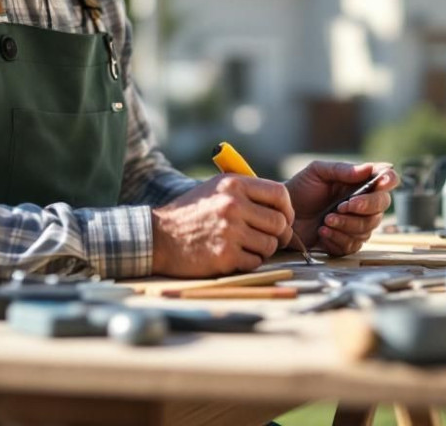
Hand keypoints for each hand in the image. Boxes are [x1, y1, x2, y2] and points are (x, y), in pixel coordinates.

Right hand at [150, 175, 293, 277]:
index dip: (287, 209)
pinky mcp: (225, 255)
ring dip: (263, 250)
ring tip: (247, 246)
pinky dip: (249, 262)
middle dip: (278, 234)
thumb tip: (281, 204)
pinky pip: (255, 262)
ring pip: (270, 245)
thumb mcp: (215, 188)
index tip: (283, 218)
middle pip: (279, 223)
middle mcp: (233, 205)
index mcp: (233, 184)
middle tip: (268, 238)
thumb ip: (245, 191)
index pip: (279, 194)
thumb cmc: (190, 213)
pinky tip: (235, 256)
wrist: (158, 237)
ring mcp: (230, 231)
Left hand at [284, 162, 396, 255]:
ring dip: (347, 224)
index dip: (389, 180)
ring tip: (326, 219)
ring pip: (367, 228)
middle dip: (365, 207)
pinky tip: (323, 231)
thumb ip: (342, 170)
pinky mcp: (345, 243)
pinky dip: (338, 238)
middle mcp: (362, 204)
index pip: (386, 180)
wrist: (280, 214)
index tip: (381, 183)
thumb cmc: (299, 190)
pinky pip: (353, 245)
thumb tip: (368, 168)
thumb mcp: (317, 172)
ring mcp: (355, 224)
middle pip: (381, 206)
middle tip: (342, 205)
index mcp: (359, 183)